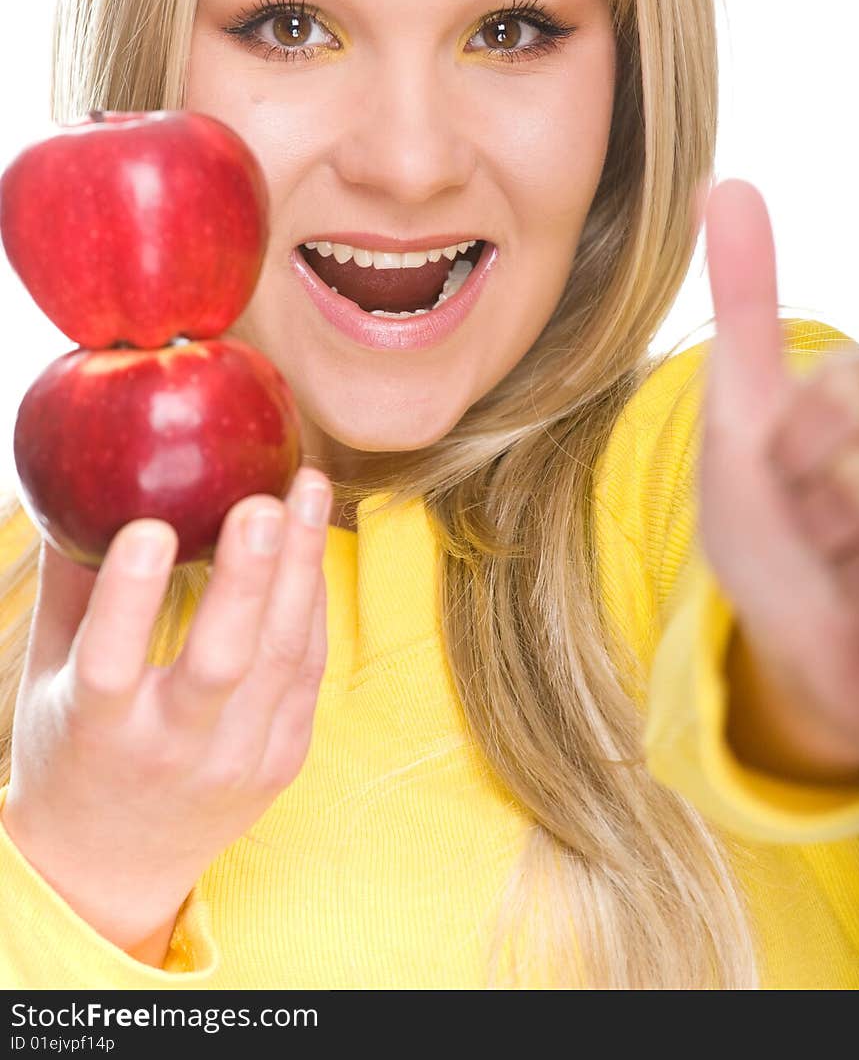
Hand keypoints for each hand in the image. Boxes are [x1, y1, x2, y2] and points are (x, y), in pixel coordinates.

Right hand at [0, 467, 331, 955]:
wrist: (112, 870)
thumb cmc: (71, 749)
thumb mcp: (46, 678)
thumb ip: (67, 590)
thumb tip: (77, 492)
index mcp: (96, 732)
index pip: (110, 662)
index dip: (130, 597)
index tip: (148, 527)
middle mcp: (170, 752)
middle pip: (221, 662)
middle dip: (247, 577)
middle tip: (264, 500)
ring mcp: (237, 762)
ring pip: (282, 659)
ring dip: (301, 568)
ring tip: (307, 488)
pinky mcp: (282, 761)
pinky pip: (307, 671)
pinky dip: (312, 603)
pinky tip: (312, 542)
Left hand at [698, 178, 858, 780]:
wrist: (793, 649)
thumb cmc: (764, 527)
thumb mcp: (741, 414)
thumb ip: (749, 304)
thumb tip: (724, 181)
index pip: (848, 384)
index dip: (801, 441)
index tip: (786, 473)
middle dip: (819, 496)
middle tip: (811, 526)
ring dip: (848, 552)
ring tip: (840, 566)